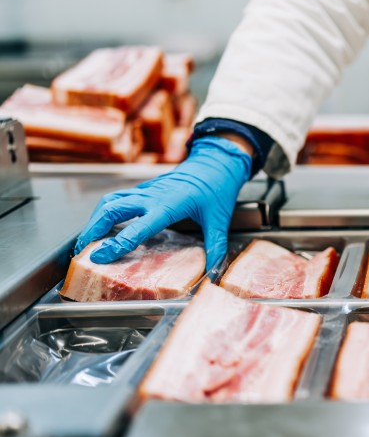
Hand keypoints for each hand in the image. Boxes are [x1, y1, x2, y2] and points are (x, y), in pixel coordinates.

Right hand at [74, 136, 251, 271]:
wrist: (215, 163)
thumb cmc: (217, 190)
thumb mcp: (220, 221)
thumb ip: (216, 247)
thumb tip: (214, 273)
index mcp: (169, 205)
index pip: (137, 228)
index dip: (117, 243)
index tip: (99, 256)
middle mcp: (151, 196)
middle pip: (112, 209)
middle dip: (92, 230)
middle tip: (81, 251)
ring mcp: (145, 190)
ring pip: (110, 201)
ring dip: (94, 220)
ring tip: (86, 241)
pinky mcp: (144, 189)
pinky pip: (117, 198)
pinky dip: (104, 211)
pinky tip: (101, 225)